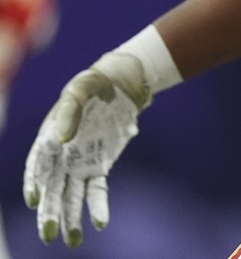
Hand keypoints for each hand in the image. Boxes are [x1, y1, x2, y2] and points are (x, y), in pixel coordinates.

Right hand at [23, 52, 149, 247]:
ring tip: (71, 240)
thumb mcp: (79, 90)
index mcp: (48, 139)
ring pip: (71, 196)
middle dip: (49, 212)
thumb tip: (61, 139)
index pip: (37, 167)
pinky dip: (98, 206)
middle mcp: (60, 157)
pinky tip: (99, 223)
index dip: (34, 184)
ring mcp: (80, 164)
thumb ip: (68, 113)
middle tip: (48, 235)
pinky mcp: (99, 167)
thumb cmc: (92, 86)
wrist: (119, 86)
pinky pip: (97, 190)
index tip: (35, 200)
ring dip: (70, 218)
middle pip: (52, 189)